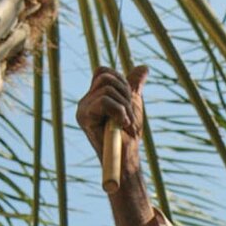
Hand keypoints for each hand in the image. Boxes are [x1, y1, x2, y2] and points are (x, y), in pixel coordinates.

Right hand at [76, 66, 163, 225]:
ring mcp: (82, 110)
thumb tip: (143, 67)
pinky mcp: (84, 118)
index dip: (120, 81)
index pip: (103, 71)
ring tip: (125, 123)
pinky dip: (119, 112)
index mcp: (93, 96)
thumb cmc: (128, 134)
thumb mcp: (133, 104)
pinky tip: (121, 126)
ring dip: (124, 106)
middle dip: (125, 94)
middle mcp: (84, 102)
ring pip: (108, 87)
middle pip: (106, 76)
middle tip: (128, 116)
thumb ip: (134, 85)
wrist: (126, 158)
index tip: (127, 103)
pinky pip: (105, 101)